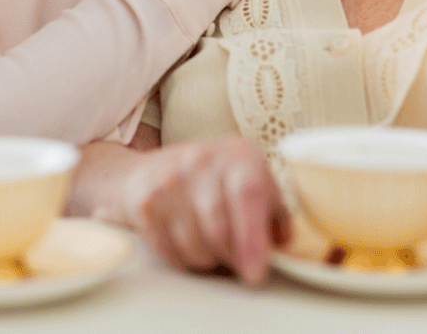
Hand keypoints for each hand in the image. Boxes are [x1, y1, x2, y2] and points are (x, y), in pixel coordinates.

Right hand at [92, 137, 291, 283]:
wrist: (146, 172)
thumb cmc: (211, 183)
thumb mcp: (250, 182)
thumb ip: (274, 211)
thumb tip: (282, 244)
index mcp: (238, 154)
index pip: (248, 194)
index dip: (253, 237)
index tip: (255, 272)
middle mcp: (202, 159)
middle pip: (220, 229)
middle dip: (232, 257)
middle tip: (236, 260)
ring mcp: (169, 179)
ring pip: (196, 245)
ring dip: (207, 259)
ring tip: (210, 244)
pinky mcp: (144, 202)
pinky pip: (171, 251)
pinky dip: (183, 259)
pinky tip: (185, 241)